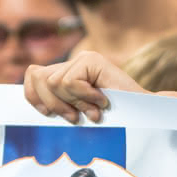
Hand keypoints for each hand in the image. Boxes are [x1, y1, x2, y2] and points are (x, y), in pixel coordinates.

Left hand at [24, 51, 147, 124]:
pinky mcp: (92, 60)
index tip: (47, 114)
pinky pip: (70, 83)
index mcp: (68, 72)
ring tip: (93, 109)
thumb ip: (58, 104)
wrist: (143, 114)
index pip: (33, 75)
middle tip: (75, 117)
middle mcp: (74, 61)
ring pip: (54, 83)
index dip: (33, 95)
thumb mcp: (77, 112)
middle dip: (54, 104)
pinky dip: (84, 98)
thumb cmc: (111, 118)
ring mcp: (84, 58)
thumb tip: (36, 103)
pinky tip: (102, 101)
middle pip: (40, 78)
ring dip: (74, 103)